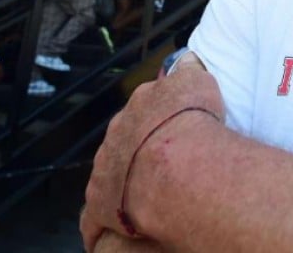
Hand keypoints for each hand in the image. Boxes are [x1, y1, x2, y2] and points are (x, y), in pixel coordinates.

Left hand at [80, 65, 222, 251]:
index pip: (144, 108)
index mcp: (140, 105)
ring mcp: (106, 169)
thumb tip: (184, 61)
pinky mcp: (101, 205)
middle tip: (160, 164)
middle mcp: (118, 134)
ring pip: (110, 175)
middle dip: (137, 151)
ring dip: (123, 184)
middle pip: (124, 141)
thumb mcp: (197, 81)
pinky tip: (111, 231)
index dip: (158, 119)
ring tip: (144, 196)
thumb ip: (187, 70)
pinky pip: (95, 218)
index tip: (168, 127)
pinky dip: (101, 225)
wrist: (177, 163)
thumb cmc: (190, 122)